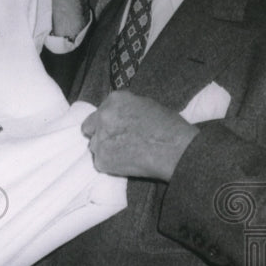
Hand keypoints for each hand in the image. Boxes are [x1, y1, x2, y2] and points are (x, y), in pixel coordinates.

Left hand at [82, 90, 198, 181]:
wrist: (175, 150)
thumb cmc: (169, 127)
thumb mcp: (147, 105)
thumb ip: (126, 108)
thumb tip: (120, 114)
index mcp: (114, 100)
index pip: (101, 110)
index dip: (109, 120)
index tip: (118, 127)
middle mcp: (103, 117)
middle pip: (89, 126)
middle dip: (99, 132)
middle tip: (115, 141)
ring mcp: (100, 139)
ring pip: (95, 145)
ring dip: (105, 149)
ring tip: (125, 153)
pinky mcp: (102, 160)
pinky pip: (100, 162)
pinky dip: (111, 164)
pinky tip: (127, 163)